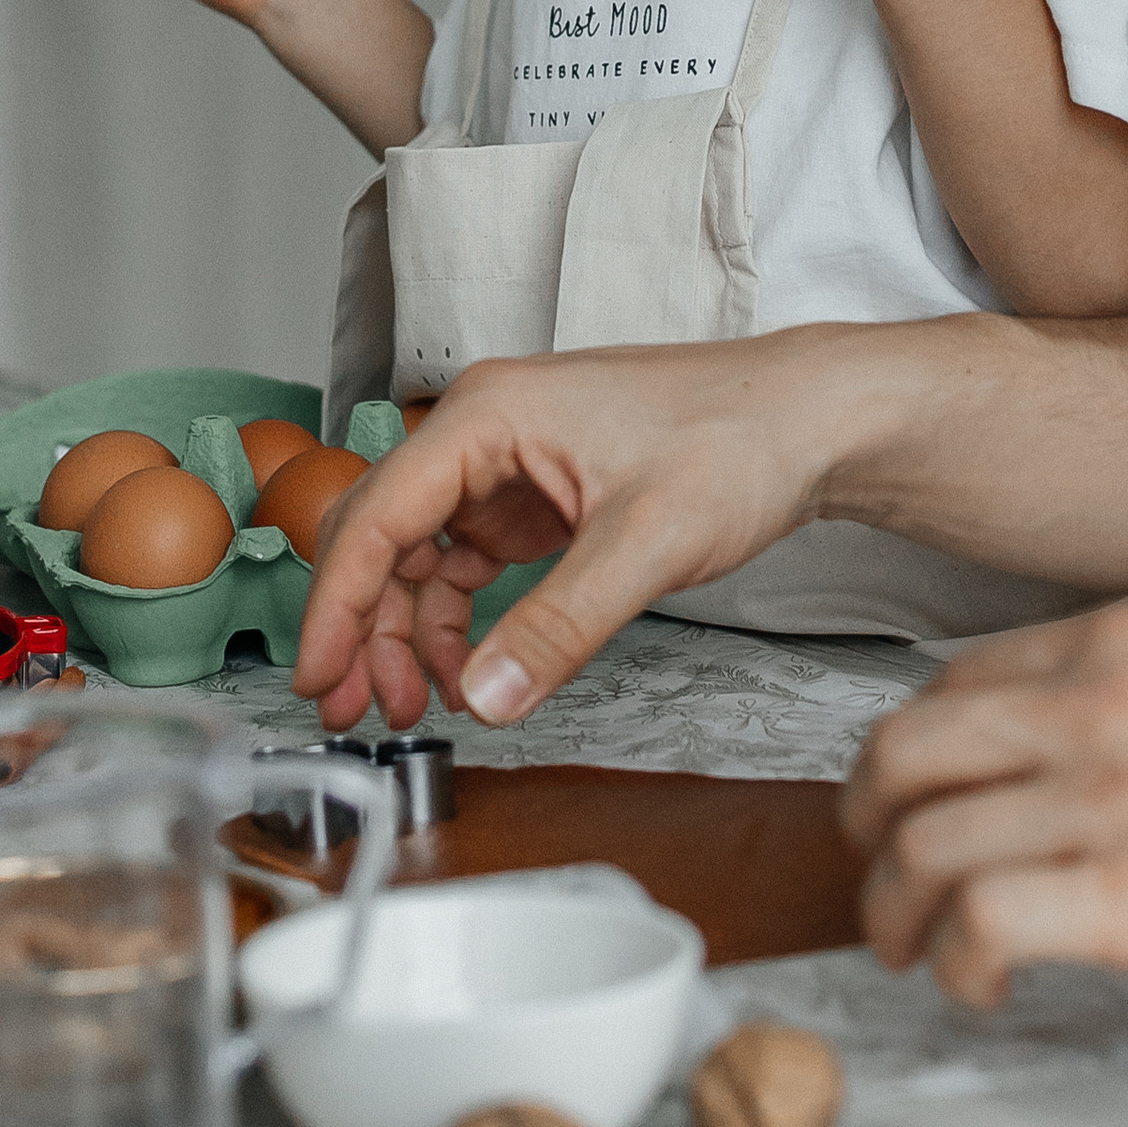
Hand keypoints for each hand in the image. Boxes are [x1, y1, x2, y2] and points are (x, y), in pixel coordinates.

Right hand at [290, 336, 852, 732]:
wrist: (810, 419)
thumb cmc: (737, 440)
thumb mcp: (647, 542)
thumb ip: (559, 625)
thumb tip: (483, 697)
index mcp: (490, 414)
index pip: (376, 513)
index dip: (335, 603)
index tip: (317, 676)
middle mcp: (487, 430)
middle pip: (384, 534)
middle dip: (361, 626)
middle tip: (352, 712)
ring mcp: (512, 463)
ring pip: (419, 554)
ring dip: (405, 632)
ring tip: (409, 707)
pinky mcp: (541, 496)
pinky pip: (467, 563)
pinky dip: (454, 620)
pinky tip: (465, 672)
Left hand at [839, 596, 1127, 1007]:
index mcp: (1123, 649)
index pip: (957, 683)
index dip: (914, 748)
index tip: (918, 795)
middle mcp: (1091, 711)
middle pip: (903, 754)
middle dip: (868, 823)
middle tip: (882, 874)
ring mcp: (1101, 802)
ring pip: (916, 843)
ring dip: (893, 911)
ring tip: (913, 951)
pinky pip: (977, 924)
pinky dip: (954, 963)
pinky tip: (978, 986)